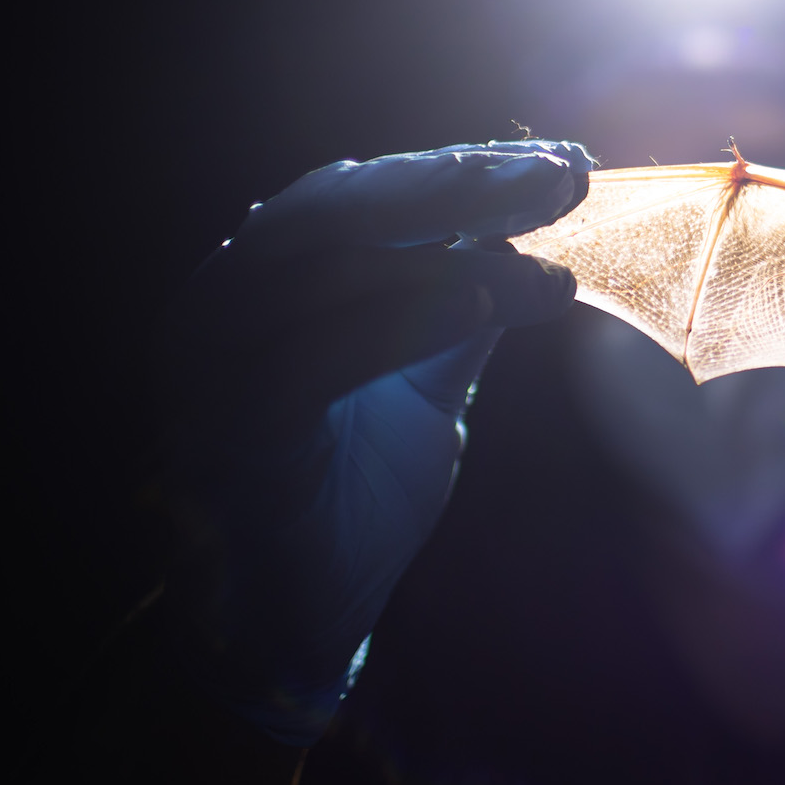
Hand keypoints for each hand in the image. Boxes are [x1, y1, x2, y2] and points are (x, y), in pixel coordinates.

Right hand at [157, 140, 591, 742]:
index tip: (570, 166)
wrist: (297, 617)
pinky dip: (397, 324)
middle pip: (340, 204)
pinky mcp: (227, 428)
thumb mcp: (428, 379)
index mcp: (275, 272)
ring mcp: (215, 358)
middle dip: (459, 185)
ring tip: (542, 263)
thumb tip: (534, 239)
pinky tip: (479, 308)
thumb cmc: (356, 487)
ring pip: (325, 267)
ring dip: (444, 254)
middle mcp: (231, 295)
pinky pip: (313, 358)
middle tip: (558, 181)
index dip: (469, 171)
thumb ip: (463, 307)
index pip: (371, 191)